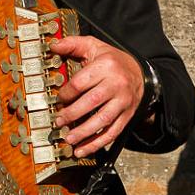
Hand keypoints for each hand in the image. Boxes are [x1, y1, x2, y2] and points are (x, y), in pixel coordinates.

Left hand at [52, 35, 143, 156]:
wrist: (140, 72)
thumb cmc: (113, 61)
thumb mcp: (94, 46)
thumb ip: (73, 44)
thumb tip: (54, 45)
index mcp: (106, 66)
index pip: (81, 83)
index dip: (66, 93)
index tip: (59, 99)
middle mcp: (116, 84)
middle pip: (91, 102)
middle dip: (72, 114)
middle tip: (59, 122)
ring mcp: (123, 101)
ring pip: (103, 120)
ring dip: (84, 132)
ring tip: (69, 139)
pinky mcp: (127, 115)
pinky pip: (112, 132)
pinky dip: (97, 144)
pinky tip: (83, 150)